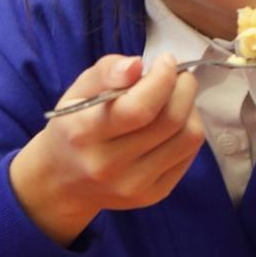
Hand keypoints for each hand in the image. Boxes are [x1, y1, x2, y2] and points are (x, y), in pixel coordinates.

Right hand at [9, 55, 203, 245]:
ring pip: (187, 138)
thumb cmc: (74, 126)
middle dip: (184, 88)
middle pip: (170, 121)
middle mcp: (108, 165)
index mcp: (83, 133)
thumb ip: (106, 72)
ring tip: (178, 97)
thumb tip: (137, 65)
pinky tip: (175, 122)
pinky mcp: (154, 195)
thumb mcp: (77, 92)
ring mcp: (134, 185)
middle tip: (180, 76)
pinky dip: (189, 130)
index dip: (162, 79)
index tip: (166, 61)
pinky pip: (189, 156)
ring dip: (191, 108)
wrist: (63, 181)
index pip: (138, 108)